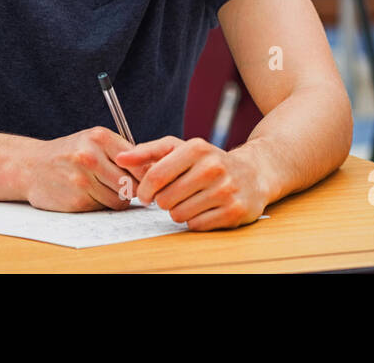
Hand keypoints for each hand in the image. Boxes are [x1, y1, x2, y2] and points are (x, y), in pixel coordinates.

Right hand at [24, 126, 136, 211]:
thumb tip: (154, 170)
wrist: (31, 167)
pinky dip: (103, 204)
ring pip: (120, 198)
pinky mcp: (77, 199)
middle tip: (126, 187)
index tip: (144, 178)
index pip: (139, 162)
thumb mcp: (93, 141)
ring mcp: (83, 179)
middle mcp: (90, 156)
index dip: (145, 174)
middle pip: (132, 183)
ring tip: (105, 189)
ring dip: (118, 198)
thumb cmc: (69, 154)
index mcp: (99, 137)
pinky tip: (91, 195)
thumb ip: (121, 151)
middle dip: (133, 189)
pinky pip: (105, 207)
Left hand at [116, 136, 268, 230]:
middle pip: (166, 199)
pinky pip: (196, 225)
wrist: (254, 173)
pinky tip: (203, 209)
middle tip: (173, 196)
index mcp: (197, 148)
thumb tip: (120, 158)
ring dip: (179, 212)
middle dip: (164, 201)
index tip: (145, 195)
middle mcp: (214, 167)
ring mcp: (226, 190)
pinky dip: (194, 221)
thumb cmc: (207, 161)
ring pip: (179, 214)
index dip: (144, 190)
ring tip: (190, 201)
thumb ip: (147, 152)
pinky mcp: (234, 211)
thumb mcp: (179, 149)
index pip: (156, 175)